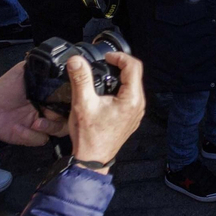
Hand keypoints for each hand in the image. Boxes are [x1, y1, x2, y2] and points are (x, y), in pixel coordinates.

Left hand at [0, 61, 69, 145]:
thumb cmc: (6, 87)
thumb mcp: (22, 71)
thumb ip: (39, 67)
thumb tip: (56, 61)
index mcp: (51, 94)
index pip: (70, 98)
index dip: (72, 99)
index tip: (66, 98)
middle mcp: (50, 109)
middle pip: (70, 116)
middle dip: (62, 116)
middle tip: (49, 112)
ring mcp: (43, 124)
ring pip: (60, 130)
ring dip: (49, 127)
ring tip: (36, 123)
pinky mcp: (32, 136)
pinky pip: (41, 139)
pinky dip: (30, 135)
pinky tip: (17, 128)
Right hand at [64, 51, 144, 171]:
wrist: (92, 159)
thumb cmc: (89, 135)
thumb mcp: (82, 103)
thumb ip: (81, 79)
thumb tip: (76, 60)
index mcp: (131, 99)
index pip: (133, 66)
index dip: (120, 57)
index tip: (106, 56)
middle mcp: (138, 105)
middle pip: (135, 75)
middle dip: (120, 65)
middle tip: (103, 63)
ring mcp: (136, 112)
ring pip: (132, 86)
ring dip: (120, 77)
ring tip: (103, 75)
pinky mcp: (131, 118)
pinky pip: (129, 96)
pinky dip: (120, 89)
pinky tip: (105, 92)